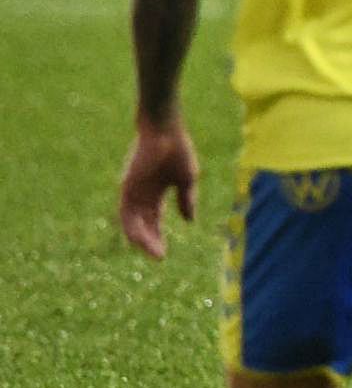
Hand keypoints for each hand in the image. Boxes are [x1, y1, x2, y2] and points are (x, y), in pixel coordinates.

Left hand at [119, 119, 198, 259]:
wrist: (165, 130)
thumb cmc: (178, 150)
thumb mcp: (187, 179)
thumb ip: (187, 200)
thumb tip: (190, 221)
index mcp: (155, 192)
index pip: (154, 220)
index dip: (158, 236)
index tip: (163, 253)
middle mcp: (141, 195)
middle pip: (143, 224)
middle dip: (150, 241)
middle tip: (159, 257)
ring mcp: (132, 192)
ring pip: (132, 223)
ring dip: (141, 239)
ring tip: (154, 253)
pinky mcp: (126, 187)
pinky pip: (126, 213)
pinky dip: (132, 228)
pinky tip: (141, 240)